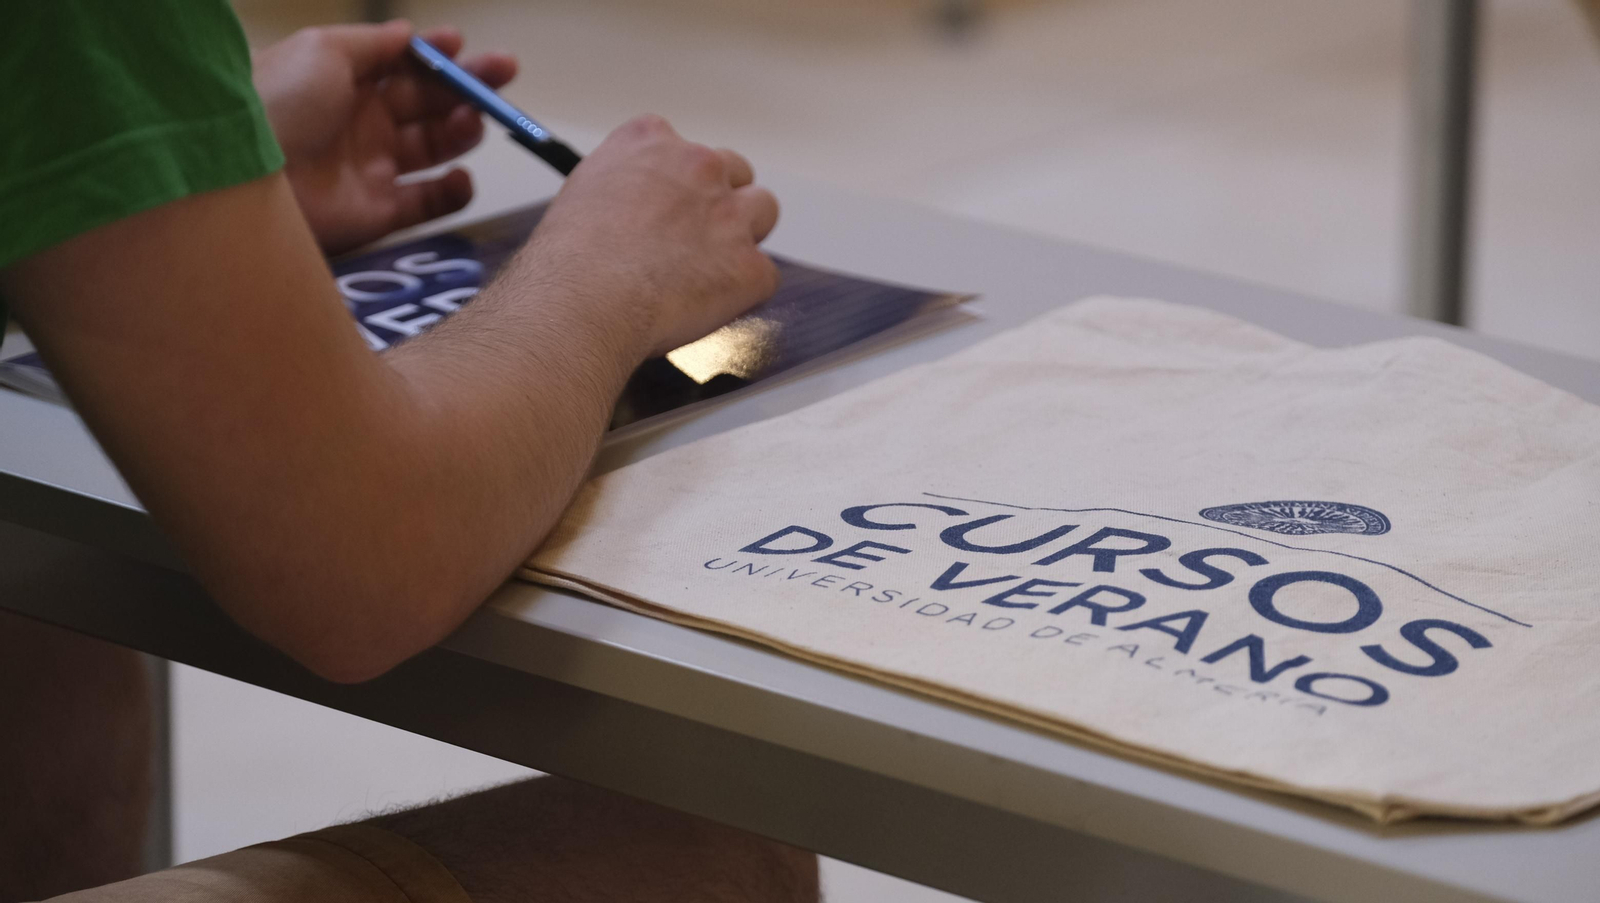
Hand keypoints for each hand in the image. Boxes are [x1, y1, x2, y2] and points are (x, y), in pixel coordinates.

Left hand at [253, 21, 516, 254]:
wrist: (246, 176)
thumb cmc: (281, 102)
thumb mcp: (323, 50)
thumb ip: (373, 43)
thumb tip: (408, 33)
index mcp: (344, 80)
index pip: (400, 65)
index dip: (433, 54)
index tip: (462, 44)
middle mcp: (361, 122)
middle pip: (427, 102)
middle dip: (467, 84)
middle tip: (504, 72)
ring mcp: (372, 168)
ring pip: (434, 147)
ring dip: (462, 130)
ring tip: (473, 119)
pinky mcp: (380, 213)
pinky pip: (429, 203)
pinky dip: (453, 192)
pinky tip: (460, 176)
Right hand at [531, 115, 780, 355]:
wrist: (584, 300)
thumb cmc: (569, 258)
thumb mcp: (584, 191)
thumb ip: (624, 186)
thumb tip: (631, 209)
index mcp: (652, 141)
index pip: (684, 149)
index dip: (680, 183)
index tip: (667, 207)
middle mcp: (698, 166)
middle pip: (735, 172)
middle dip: (722, 202)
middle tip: (695, 240)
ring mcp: (730, 215)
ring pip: (763, 211)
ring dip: (744, 237)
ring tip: (709, 271)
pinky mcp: (750, 266)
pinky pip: (762, 276)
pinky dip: (741, 292)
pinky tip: (705, 306)